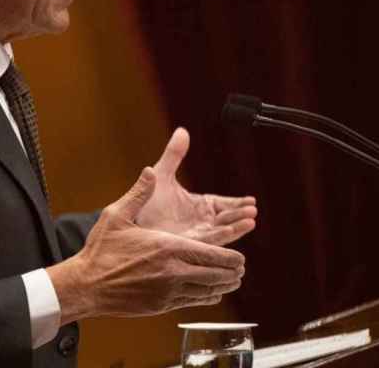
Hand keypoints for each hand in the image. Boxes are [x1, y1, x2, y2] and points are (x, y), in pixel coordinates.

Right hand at [48, 168, 244, 323]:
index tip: (240, 257)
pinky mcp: (162, 306)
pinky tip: (210, 293)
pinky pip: (194, 302)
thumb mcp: (117, 215)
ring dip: (223, 286)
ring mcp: (169, 292)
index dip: (231, 257)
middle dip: (233, 272)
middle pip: (217, 275)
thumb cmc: (101, 251)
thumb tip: (150, 170)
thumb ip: (139, 193)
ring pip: (208, 292)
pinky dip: (207, 297)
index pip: (213, 255)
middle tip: (240, 268)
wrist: (86, 286)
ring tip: (232, 281)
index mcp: (168, 248)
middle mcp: (174, 272)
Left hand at [136, 127, 256, 245]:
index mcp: (198, 206)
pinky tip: (230, 233)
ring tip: (249, 222)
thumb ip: (174, 154)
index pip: (223, 205)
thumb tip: (183, 131)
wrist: (126, 222)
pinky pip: (205, 243)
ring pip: (219, 233)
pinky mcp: (185, 247)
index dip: (237, 204)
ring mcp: (193, 236)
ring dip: (235, 228)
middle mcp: (199, 222)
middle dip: (239, 215)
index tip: (252, 201)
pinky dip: (219, 238)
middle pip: (225, 219)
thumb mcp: (162, 174)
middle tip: (252, 211)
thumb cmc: (144, 202)